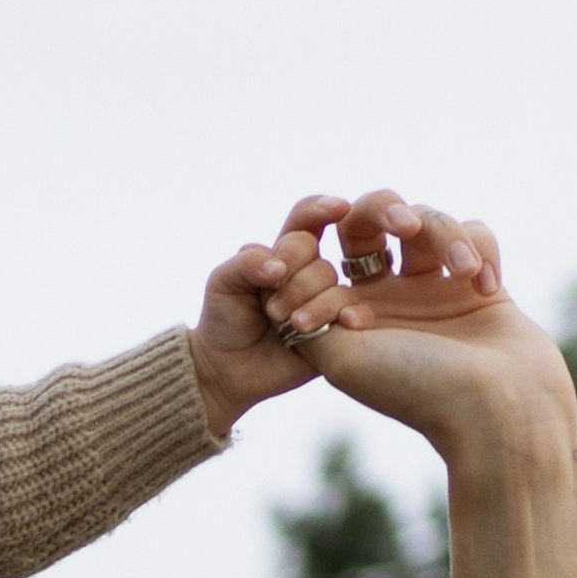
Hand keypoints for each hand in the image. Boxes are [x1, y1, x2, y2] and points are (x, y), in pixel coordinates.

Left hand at [188, 200, 355, 431]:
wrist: (225, 369)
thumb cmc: (222, 319)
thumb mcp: (222, 283)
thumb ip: (245, 264)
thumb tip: (278, 266)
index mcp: (284, 253)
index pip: (307, 221)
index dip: (323, 209)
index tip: (339, 208)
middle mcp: (309, 273)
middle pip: (318, 260)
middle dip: (295, 281)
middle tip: (271, 309)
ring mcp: (324, 302)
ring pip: (334, 288)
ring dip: (312, 304)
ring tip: (290, 326)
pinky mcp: (336, 331)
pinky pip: (355, 315)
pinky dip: (352, 315)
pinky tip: (346, 322)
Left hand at [254, 189, 576, 471]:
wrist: (499, 410)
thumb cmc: (419, 387)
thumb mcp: (342, 358)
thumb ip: (308, 313)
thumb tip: (285, 282)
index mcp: (345, 318)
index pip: (315, 260)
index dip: (318, 250)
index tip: (328, 260)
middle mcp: (385, 300)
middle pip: (367, 223)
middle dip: (380, 211)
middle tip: (403, 225)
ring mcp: (432, 289)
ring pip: (425, 220)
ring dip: (444, 235)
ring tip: (463, 273)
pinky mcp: (478, 283)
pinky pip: (473, 232)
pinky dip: (481, 249)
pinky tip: (486, 287)